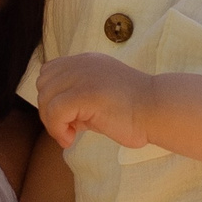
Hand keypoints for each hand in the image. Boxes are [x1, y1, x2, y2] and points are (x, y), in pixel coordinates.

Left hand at [35, 53, 153, 150]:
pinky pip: (55, 112)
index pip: (50, 73)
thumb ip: (79, 101)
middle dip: (49, 111)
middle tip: (68, 129)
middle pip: (43, 85)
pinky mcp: (85, 93)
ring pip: (45, 99)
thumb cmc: (134, 111)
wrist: (157, 110)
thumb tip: (57, 117)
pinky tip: (71, 138)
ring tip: (70, 134)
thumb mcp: (100, 98)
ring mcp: (83, 76)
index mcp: (87, 62)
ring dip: (52, 122)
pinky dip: (57, 129)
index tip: (68, 118)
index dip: (52, 97)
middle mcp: (82, 64)